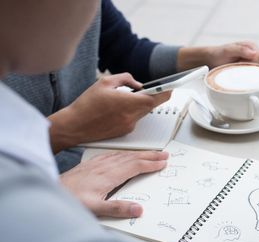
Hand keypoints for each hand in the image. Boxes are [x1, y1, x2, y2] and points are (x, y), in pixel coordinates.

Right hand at [48, 73, 170, 152]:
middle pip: (151, 106)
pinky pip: (135, 119)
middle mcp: (132, 116)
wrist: (75, 125)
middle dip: (153, 97)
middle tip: (153, 89)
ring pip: (143, 112)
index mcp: (128, 103)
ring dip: (141, 104)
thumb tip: (138, 84)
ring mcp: (129, 126)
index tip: (170, 87)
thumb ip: (125, 79)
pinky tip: (119, 108)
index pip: (156, 98)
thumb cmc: (87, 104)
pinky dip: (132, 112)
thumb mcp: (105, 82)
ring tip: (128, 97)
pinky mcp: (125, 131)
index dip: (165, 92)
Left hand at [60, 151, 167, 217]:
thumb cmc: (69, 201)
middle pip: (132, 157)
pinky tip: (124, 154)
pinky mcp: (90, 165)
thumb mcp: (94, 209)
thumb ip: (117, 209)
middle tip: (164, 154)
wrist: (49, 192)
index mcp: (108, 175)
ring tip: (150, 153)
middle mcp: (104, 167)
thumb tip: (138, 210)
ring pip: (123, 155)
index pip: (135, 166)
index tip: (163, 163)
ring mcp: (97, 164)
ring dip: (139, 153)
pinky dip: (124, 153)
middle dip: (150, 155)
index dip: (151, 164)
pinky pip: (112, 155)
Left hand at [176, 42, 258, 70]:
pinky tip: (239, 76)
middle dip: (251, 69)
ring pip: (257, 73)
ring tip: (236, 71)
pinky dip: (246, 78)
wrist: (211, 60)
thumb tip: (254, 53)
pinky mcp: (247, 72)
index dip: (253, 62)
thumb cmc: (218, 53)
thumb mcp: (228, 50)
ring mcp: (251, 64)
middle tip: (238, 68)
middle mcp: (253, 54)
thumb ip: (241, 50)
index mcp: (251, 46)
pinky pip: (252, 77)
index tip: (242, 64)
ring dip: (248, 74)